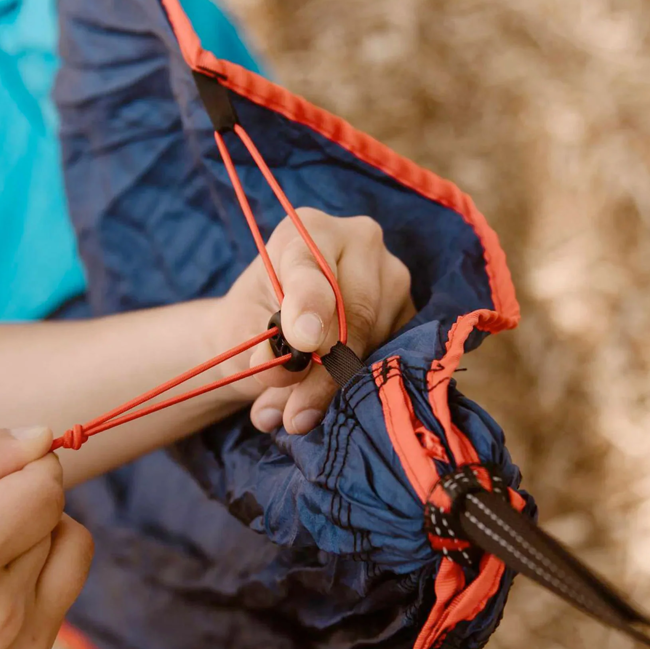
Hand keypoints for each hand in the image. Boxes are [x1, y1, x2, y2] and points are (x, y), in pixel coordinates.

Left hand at [216, 207, 414, 434]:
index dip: (310, 306)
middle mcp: (359, 241)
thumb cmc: (250, 324)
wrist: (267, 329)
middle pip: (355, 313)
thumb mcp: (240, 337)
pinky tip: (327, 399)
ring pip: (376, 341)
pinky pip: (392, 355)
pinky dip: (358, 386)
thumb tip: (288, 369)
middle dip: (323, 374)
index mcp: (307, 231)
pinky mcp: (409, 311)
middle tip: (293, 417)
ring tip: (295, 412)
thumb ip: (262, 349)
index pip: (313, 270)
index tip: (303, 340)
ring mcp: (392, 275)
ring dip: (336, 388)